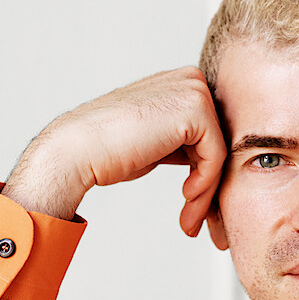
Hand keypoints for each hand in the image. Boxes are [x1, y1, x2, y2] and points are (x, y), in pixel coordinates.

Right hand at [2, 67, 225, 236]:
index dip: (208, 172)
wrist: (77, 152)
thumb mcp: (158, 140)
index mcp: (182, 83)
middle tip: (196, 219)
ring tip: (189, 219)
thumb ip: (184, 139)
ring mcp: (194, 90)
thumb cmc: (110, 151)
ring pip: (221, 153)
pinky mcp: (195, 109)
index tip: (194, 205)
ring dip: (207, 192)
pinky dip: (205, 184)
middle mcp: (191, 80)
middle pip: (221, 142)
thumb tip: (209, 157)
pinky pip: (217, 156)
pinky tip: (186, 198)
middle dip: (210, 186)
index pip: (213, 133)